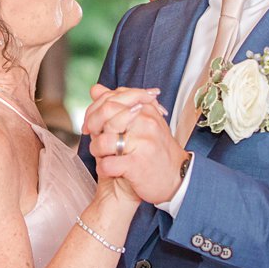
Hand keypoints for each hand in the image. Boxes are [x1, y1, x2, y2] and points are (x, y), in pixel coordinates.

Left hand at [83, 84, 185, 205]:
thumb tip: (95, 89)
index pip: (111, 99)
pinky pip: (107, 164)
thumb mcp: (142, 122)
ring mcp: (142, 143)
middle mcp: (146, 123)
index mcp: (145, 109)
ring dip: (96, 150)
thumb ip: (119, 105)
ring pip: (103, 140)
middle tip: (92, 138)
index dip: (93, 110)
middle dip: (92, 126)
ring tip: (103, 155)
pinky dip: (103, 169)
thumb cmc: (155, 150)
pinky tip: (110, 169)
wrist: (177, 177)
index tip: (91, 124)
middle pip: (106, 113)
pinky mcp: (137, 164)